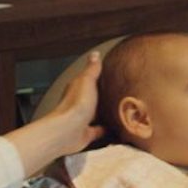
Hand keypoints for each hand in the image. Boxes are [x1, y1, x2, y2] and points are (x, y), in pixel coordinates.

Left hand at [8, 53, 105, 174]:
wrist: (68, 130)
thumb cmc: (76, 104)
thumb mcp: (86, 80)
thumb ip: (92, 69)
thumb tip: (95, 54)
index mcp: (77, 88)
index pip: (86, 80)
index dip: (96, 77)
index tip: (108, 74)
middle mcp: (78, 103)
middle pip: (91, 97)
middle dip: (101, 96)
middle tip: (117, 93)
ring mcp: (81, 119)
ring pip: (94, 114)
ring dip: (103, 112)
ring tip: (119, 110)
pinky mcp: (86, 133)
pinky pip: (98, 130)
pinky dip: (105, 129)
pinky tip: (115, 128)